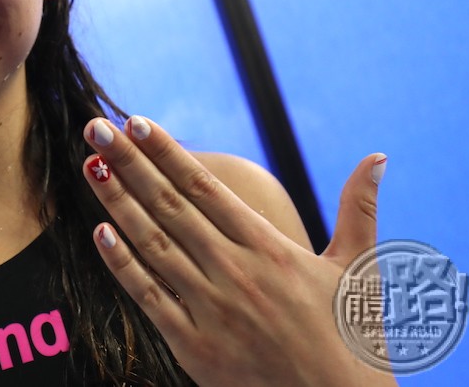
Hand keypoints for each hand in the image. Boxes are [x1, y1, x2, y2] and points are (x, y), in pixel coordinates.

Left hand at [82, 116, 395, 386]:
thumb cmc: (354, 341)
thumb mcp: (361, 270)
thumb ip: (360, 209)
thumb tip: (378, 156)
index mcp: (270, 248)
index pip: (204, 187)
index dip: (166, 152)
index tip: (136, 121)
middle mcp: (235, 271)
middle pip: (169, 206)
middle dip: (129, 164)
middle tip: (95, 128)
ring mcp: (211, 308)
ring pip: (153, 244)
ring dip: (117, 202)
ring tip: (90, 166)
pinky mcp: (194, 346)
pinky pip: (149, 297)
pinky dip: (123, 265)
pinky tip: (99, 233)